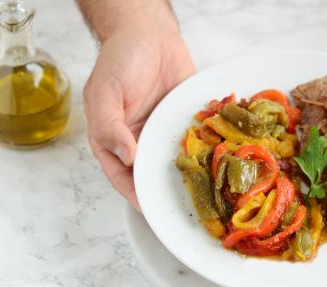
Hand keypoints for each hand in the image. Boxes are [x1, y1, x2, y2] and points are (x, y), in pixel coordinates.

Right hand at [83, 13, 194, 209]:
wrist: (150, 34)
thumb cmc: (120, 60)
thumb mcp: (105, 91)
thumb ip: (108, 125)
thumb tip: (125, 156)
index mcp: (114, 140)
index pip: (123, 177)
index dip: (137, 196)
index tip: (153, 212)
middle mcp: (140, 141)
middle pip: (152, 175)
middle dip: (168, 192)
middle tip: (188, 210)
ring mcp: (163, 133)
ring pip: (176, 162)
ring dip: (191, 176)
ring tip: (210, 195)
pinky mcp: (185, 122)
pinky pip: (197, 141)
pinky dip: (207, 152)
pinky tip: (222, 164)